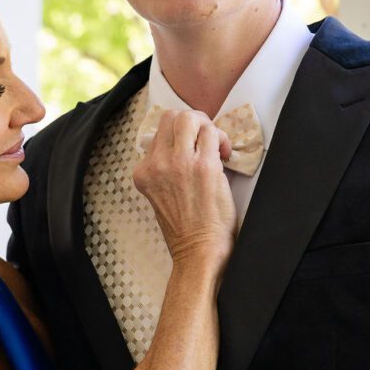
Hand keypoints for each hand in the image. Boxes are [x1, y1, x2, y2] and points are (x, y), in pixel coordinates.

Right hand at [133, 108, 236, 266]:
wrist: (198, 252)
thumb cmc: (185, 230)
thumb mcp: (159, 195)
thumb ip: (163, 169)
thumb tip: (183, 145)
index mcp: (144, 172)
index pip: (159, 132)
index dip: (180, 136)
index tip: (192, 148)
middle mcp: (157, 164)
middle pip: (172, 117)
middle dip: (194, 122)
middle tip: (207, 138)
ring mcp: (179, 163)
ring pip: (191, 118)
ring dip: (208, 127)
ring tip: (217, 146)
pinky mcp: (204, 166)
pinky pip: (213, 133)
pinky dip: (222, 139)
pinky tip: (226, 155)